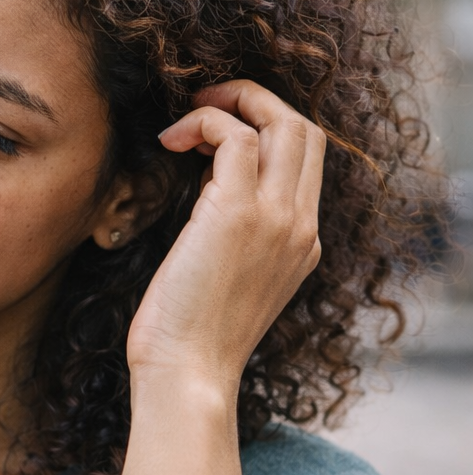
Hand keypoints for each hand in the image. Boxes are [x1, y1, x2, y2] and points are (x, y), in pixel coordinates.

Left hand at [126, 80, 324, 405]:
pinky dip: (202, 123)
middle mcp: (299, 225)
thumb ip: (234, 230)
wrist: (186, 373)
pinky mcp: (237, 213)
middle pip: (305, 130)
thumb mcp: (227, 275)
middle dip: (255, 101)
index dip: (264, 129)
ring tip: (184, 121)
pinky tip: (169, 143)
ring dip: (229, 102)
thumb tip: (207, 182)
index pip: (306, 159)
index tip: (214, 135)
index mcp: (301, 241)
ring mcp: (276, 218)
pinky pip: (234, 135)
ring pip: (282, 122)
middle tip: (204, 106)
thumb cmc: (190, 333)